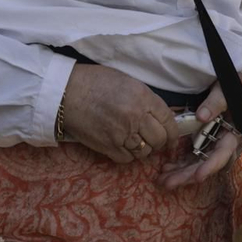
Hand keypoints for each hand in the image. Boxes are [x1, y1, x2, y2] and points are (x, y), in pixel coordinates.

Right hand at [58, 64, 173, 164]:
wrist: (67, 93)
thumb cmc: (96, 82)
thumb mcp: (127, 82)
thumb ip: (146, 99)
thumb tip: (161, 116)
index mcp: (143, 98)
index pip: (169, 121)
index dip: (174, 132)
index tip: (173, 138)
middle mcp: (135, 117)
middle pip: (159, 139)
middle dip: (159, 141)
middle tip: (154, 139)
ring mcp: (122, 134)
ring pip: (144, 152)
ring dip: (143, 149)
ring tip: (136, 141)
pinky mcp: (108, 147)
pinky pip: (127, 159)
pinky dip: (128, 155)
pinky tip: (123, 146)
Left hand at [156, 73, 241, 190]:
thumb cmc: (238, 92)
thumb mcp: (227, 93)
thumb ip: (215, 103)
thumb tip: (202, 116)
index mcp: (232, 136)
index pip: (221, 155)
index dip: (209, 167)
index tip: (198, 177)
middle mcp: (223, 146)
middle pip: (206, 165)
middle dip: (188, 176)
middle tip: (169, 183)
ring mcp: (213, 147)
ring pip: (197, 165)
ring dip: (181, 174)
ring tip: (163, 180)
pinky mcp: (205, 145)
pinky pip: (193, 158)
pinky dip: (180, 165)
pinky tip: (166, 170)